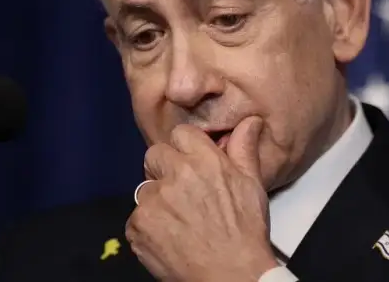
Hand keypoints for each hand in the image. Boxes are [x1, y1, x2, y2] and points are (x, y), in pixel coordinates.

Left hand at [126, 116, 278, 281]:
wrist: (231, 276)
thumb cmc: (245, 234)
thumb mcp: (252, 186)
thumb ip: (244, 149)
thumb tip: (249, 122)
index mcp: (205, 160)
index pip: (180, 134)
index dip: (184, 149)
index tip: (190, 163)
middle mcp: (177, 174)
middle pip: (155, 156)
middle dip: (164, 170)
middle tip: (182, 195)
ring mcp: (155, 200)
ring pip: (145, 189)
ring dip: (157, 201)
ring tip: (179, 222)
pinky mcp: (139, 224)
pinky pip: (136, 217)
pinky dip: (148, 227)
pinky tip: (169, 238)